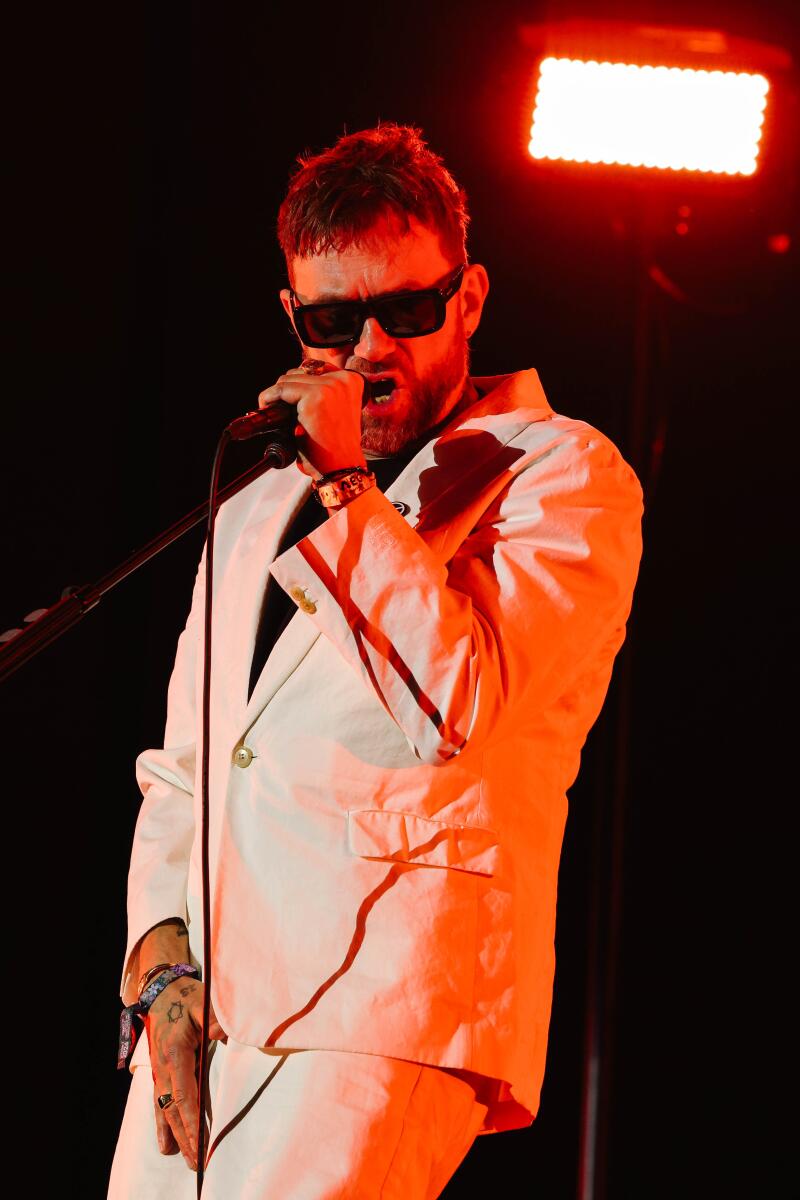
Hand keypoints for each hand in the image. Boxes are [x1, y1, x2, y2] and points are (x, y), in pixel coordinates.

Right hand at [146, 977, 225, 1170]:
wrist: (162, 990)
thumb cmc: (187, 996)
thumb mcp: (204, 1003)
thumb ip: (217, 1021)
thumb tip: (227, 1037)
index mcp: (176, 1052)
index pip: (184, 1095)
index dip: (193, 1122)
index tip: (202, 1143)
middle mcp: (163, 1066)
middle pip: (173, 1109)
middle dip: (185, 1137)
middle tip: (197, 1164)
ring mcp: (159, 1071)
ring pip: (165, 1109)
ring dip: (174, 1135)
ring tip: (184, 1160)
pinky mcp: (160, 1071)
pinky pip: (159, 1103)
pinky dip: (162, 1125)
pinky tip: (165, 1145)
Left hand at [257, 363, 366, 478]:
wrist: (341, 468)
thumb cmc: (335, 447)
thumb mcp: (333, 412)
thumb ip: (320, 394)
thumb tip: (289, 384)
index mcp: (351, 381)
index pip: (314, 370)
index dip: (298, 386)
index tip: (289, 403)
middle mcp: (343, 378)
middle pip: (300, 373)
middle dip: (287, 391)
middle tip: (280, 412)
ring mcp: (330, 386)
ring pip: (288, 379)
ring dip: (277, 395)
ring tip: (275, 413)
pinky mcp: (315, 396)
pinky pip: (281, 389)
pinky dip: (269, 397)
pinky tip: (266, 408)